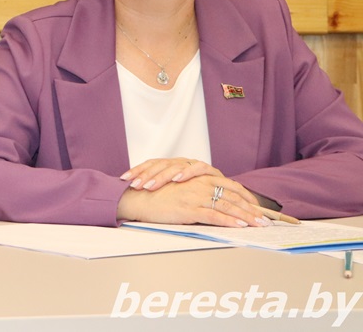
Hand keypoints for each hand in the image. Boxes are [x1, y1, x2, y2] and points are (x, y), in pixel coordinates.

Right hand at [117, 174, 269, 226]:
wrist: (137, 198)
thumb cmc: (156, 195)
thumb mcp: (180, 189)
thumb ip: (197, 191)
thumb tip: (214, 204)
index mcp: (199, 178)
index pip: (229, 186)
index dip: (246, 197)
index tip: (258, 208)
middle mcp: (200, 184)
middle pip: (233, 196)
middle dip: (252, 209)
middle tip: (266, 220)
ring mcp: (195, 196)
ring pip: (227, 206)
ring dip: (246, 217)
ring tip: (259, 225)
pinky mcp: (189, 208)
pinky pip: (214, 215)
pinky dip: (230, 221)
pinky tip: (240, 226)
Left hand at [121, 157, 221, 189]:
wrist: (226, 195)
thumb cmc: (194, 194)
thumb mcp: (174, 193)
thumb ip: (159, 191)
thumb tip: (132, 194)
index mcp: (169, 165)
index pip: (150, 165)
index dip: (137, 170)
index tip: (124, 179)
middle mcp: (179, 162)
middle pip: (160, 165)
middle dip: (146, 175)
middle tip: (137, 186)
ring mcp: (193, 164)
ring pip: (175, 166)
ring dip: (163, 176)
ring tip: (151, 185)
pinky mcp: (209, 170)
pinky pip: (197, 168)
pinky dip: (187, 172)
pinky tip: (178, 179)